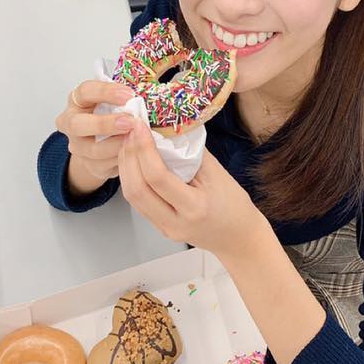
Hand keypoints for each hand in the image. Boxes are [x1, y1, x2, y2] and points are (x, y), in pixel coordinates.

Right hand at [55, 79, 136, 195]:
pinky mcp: (87, 164)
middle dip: (105, 124)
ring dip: (117, 144)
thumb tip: (139, 104)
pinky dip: (120, 158)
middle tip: (129, 123)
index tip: (129, 95)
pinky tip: (133, 152)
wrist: (100, 140)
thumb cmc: (108, 114)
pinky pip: (103, 165)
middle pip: (78, 124)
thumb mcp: (111, 101)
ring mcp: (77, 145)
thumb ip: (121, 101)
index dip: (107, 92)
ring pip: (92, 149)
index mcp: (77, 100)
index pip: (86, 91)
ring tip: (136, 139)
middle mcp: (71, 122)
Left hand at [118, 121, 268, 260]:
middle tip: (129, 131)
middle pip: (137, 189)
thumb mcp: (218, 173)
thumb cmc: (234, 205)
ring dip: (126, 167)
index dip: (144, 149)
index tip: (140, 127)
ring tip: (128, 143)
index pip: (157, 177)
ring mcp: (164, 228)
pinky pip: (138, 202)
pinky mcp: (159, 227)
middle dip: (129, 156)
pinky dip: (132, 179)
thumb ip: (191, 152)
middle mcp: (174, 222)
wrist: (238, 237)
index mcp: (193, 207)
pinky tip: (134, 162)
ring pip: (132, 197)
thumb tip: (168, 129)